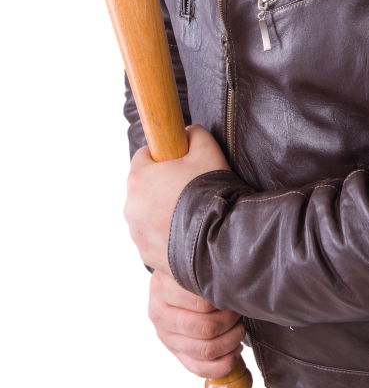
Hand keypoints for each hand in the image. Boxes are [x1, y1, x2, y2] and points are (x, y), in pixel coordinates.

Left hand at [125, 124, 228, 272]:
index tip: (180, 162)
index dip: (164, 156)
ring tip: (189, 213)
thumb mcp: (208, 150)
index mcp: (139, 177)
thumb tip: (188, 133)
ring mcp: (137, 233)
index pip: (144, 156)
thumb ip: (194, 134)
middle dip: (162, 185)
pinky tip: (186, 234)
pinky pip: (153, 238)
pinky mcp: (146, 254)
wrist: (218, 239)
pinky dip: (165, 235)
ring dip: (162, 211)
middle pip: (144, 187)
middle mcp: (131, 206)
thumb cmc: (208, 191)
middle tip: (188, 188)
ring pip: (147, 214)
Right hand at [149, 270, 244, 377]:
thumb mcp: (192, 260)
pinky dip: (223, 364)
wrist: (172, 281)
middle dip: (231, 321)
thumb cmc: (190, 269)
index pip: (201, 302)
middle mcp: (160, 313)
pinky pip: (199, 368)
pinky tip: (234, 350)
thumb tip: (232, 271)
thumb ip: (206, 264)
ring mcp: (166, 336)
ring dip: (231, 341)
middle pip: (206, 327)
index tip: (234, 292)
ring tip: (239, 328)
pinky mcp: (175, 352)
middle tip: (240, 311)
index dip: (223, 300)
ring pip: (206, 349)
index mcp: (162, 287)